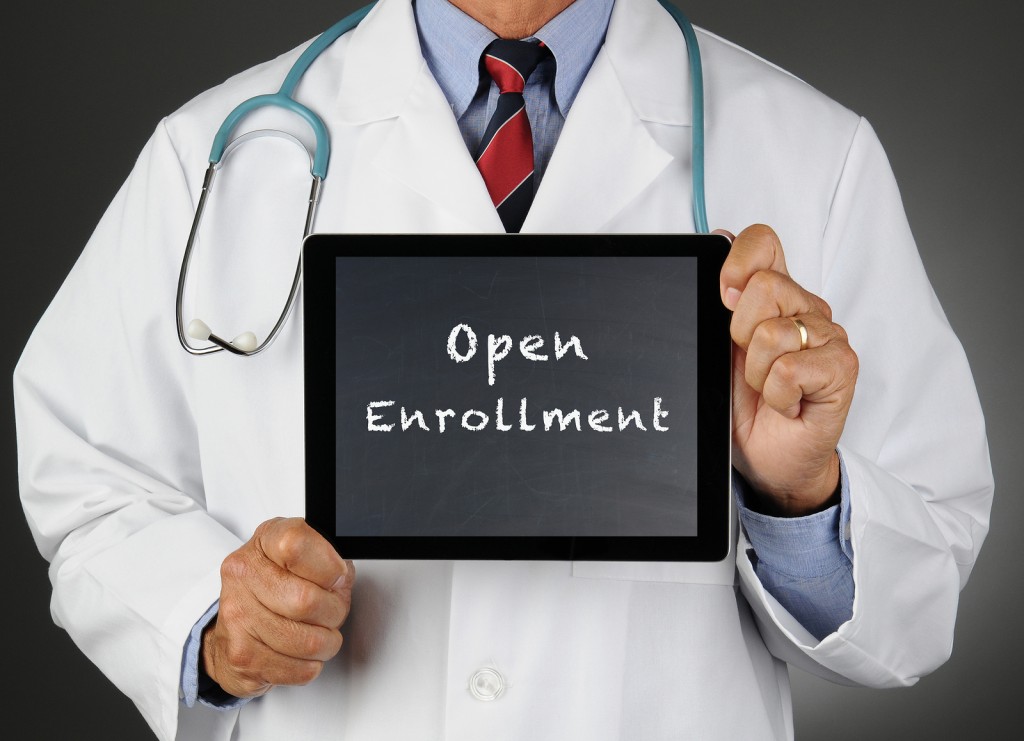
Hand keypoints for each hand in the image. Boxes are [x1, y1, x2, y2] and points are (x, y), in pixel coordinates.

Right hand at [202, 518, 354, 697]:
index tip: (336, 579)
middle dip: (334, 612)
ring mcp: (238, 616)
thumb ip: (328, 559)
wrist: (232, 624)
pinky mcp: (241, 655)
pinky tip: (301, 653)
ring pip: (308, 641)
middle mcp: (244, 574)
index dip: (329, 567)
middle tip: (332, 612)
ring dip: (327, 643)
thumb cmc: (276, 587)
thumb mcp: (304, 555)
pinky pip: (298, 669)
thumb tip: (343, 580)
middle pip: (306, 601)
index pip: (296, 545)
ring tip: (320, 634)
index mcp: (265, 541)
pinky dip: (311, 666)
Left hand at [719, 225, 858, 515]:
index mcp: (776, 296)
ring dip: (757, 372)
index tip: (724, 297)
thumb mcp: (720, 349)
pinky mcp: (842, 367)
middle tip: (750, 366)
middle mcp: (806, 308)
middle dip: (740, 335)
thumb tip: (717, 239)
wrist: (768, 459)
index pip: (763, 242)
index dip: (738, 262)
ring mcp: (829, 336)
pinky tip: (786, 404)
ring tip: (768, 389)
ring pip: (773, 333)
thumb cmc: (745, 406)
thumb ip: (723, 302)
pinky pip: (789, 368)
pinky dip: (777, 394)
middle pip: (765, 286)